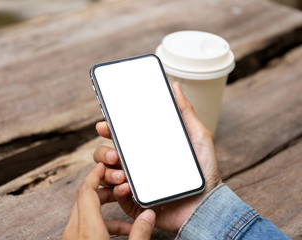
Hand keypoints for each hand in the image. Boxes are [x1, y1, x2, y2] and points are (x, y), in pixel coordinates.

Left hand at [62, 163, 155, 239]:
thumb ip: (139, 233)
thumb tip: (148, 216)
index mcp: (88, 230)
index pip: (86, 191)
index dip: (95, 175)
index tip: (103, 165)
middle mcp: (74, 231)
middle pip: (83, 197)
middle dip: (102, 187)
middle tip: (119, 184)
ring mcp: (71, 238)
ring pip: (82, 210)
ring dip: (101, 205)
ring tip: (123, 207)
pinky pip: (83, 224)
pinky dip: (99, 220)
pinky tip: (119, 228)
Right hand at [93, 82, 221, 232]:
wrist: (207, 204)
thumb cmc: (204, 171)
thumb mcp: (197, 136)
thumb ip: (185, 112)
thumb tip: (176, 87)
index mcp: (145, 150)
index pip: (120, 138)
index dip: (108, 131)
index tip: (103, 126)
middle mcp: (136, 165)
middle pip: (106, 155)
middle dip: (103, 152)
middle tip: (114, 154)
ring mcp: (133, 184)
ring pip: (105, 175)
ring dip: (108, 171)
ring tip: (122, 173)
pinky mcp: (134, 203)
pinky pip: (115, 196)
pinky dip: (116, 191)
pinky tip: (126, 186)